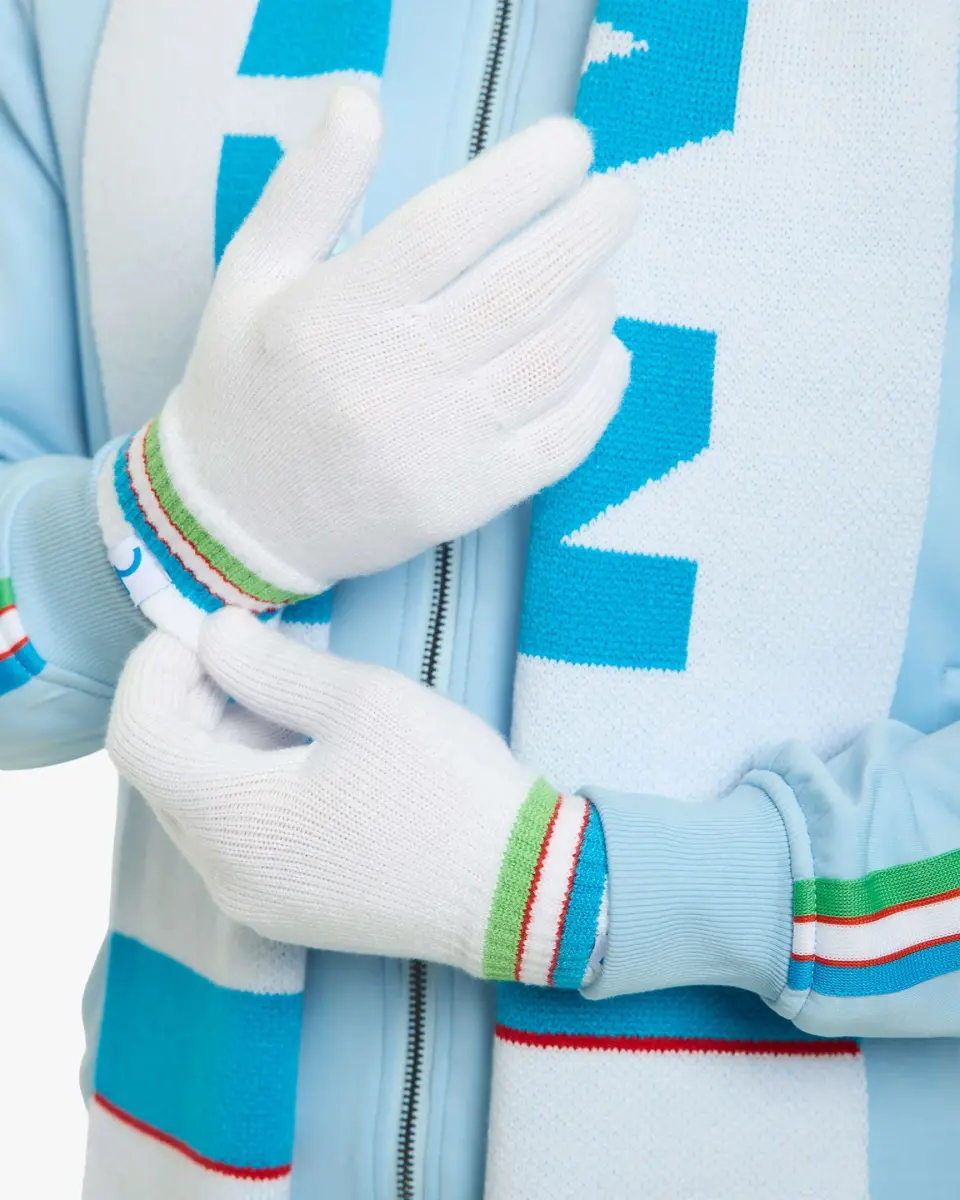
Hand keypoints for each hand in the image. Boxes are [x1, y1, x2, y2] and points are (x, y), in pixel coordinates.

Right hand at [99, 85, 636, 643]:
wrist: (239, 519)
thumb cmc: (246, 384)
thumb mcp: (253, 273)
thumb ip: (309, 187)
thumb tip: (363, 99)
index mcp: (338, 312)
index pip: (452, 226)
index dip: (525, 177)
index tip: (572, 146)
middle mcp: (394, 378)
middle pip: (522, 289)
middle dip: (589, 230)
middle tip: (616, 198)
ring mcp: (439, 449)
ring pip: (552, 361)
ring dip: (597, 303)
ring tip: (599, 273)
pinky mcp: (468, 501)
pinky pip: (562, 441)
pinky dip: (602, 391)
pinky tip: (608, 354)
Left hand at [107, 609, 605, 987]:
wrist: (522, 891)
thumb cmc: (447, 787)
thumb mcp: (362, 702)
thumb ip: (269, 664)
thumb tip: (210, 635)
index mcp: (232, 821)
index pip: (137, 733)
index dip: (154, 668)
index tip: (205, 629)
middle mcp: (224, 875)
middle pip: (163, 770)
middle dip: (190, 697)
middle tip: (251, 649)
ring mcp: (253, 902)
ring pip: (198, 803)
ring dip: (222, 739)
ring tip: (291, 696)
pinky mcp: (285, 911)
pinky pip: (234, 837)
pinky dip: (247, 782)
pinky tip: (306, 752)